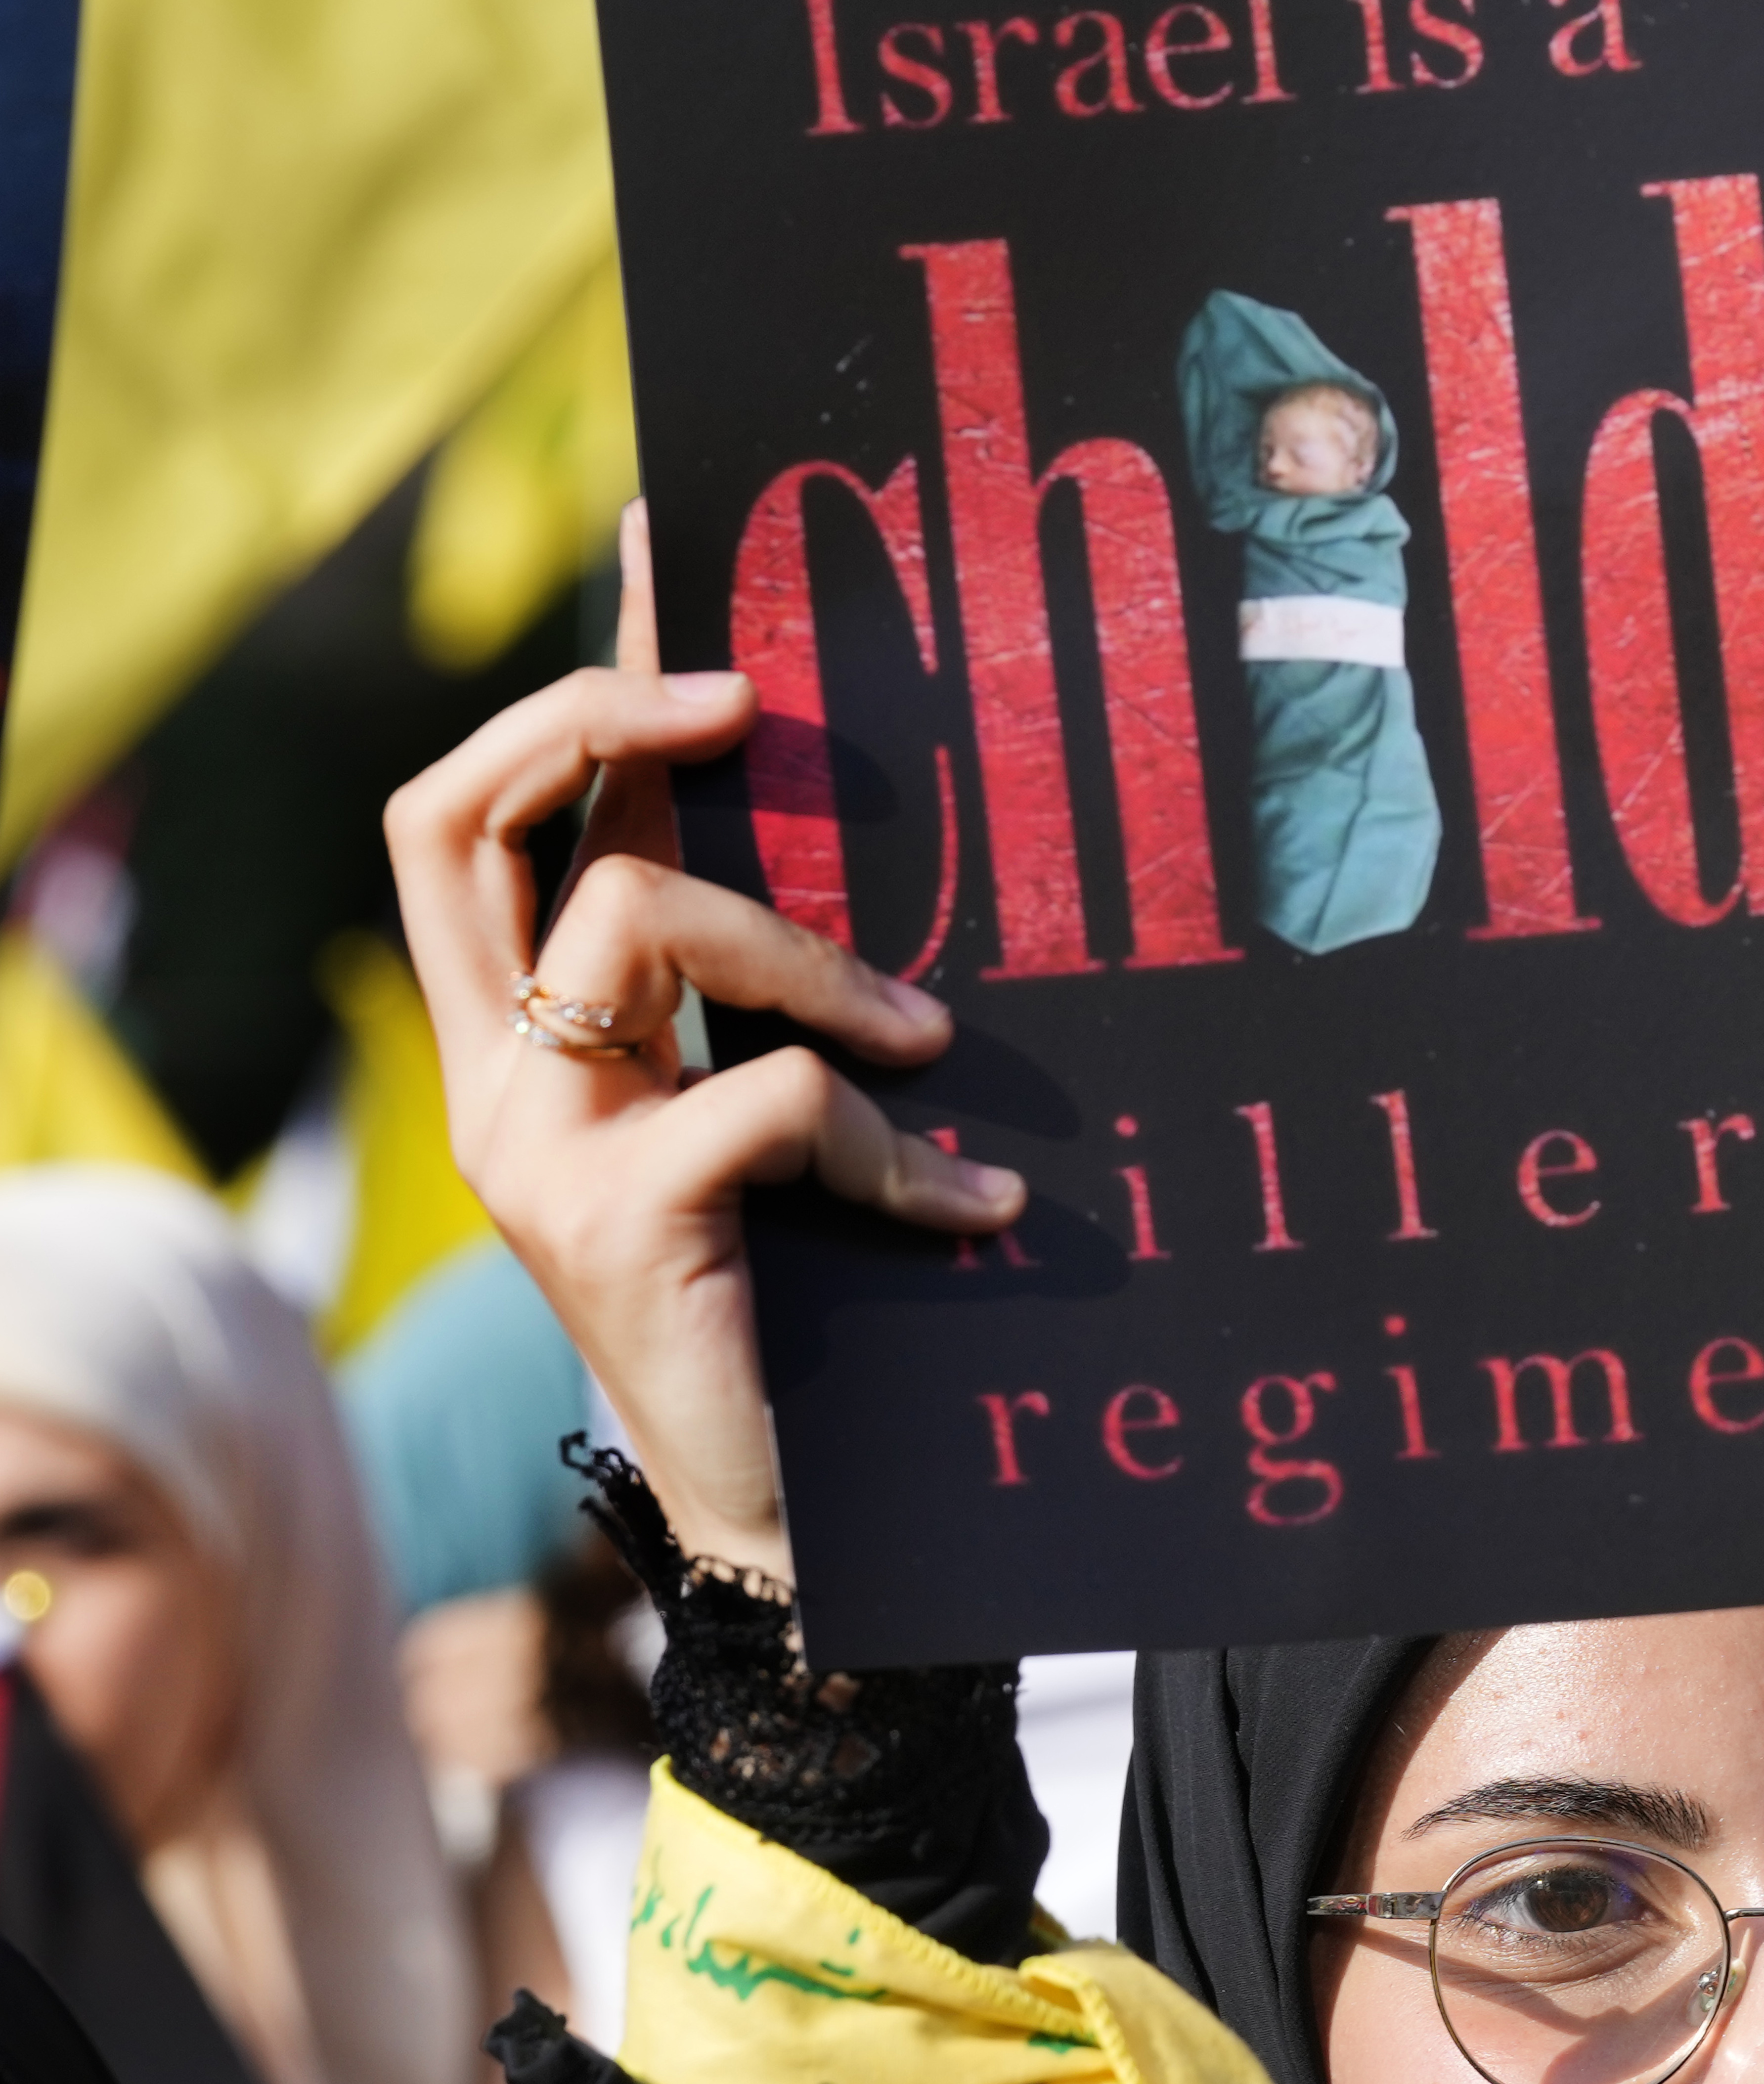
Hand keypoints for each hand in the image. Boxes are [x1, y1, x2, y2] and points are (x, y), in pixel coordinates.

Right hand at [383, 506, 1020, 1587]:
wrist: (787, 1517)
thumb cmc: (800, 1304)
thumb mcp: (763, 1114)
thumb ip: (760, 995)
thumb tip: (852, 832)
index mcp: (524, 1037)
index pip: (484, 814)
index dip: (565, 685)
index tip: (667, 566)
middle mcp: (493, 1075)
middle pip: (464, 815)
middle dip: (600, 720)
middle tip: (743, 700)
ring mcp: (530, 1145)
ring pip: (642, 924)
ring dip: (818, 962)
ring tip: (937, 1044)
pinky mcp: (606, 1217)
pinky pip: (770, 1104)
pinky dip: (893, 1154)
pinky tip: (979, 1213)